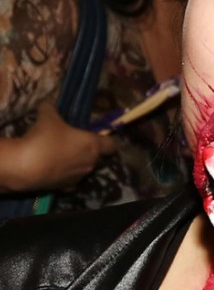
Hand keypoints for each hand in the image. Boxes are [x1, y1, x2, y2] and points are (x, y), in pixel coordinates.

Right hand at [0, 101, 116, 192]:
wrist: (25, 167)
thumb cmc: (44, 138)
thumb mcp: (47, 117)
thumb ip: (51, 108)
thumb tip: (48, 102)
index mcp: (93, 145)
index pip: (112, 145)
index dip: (108, 140)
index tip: (100, 137)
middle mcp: (91, 162)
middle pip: (97, 157)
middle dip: (89, 151)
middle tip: (74, 143)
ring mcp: (78, 177)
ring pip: (84, 168)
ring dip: (76, 162)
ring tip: (60, 155)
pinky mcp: (64, 187)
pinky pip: (69, 178)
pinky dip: (64, 173)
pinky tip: (52, 168)